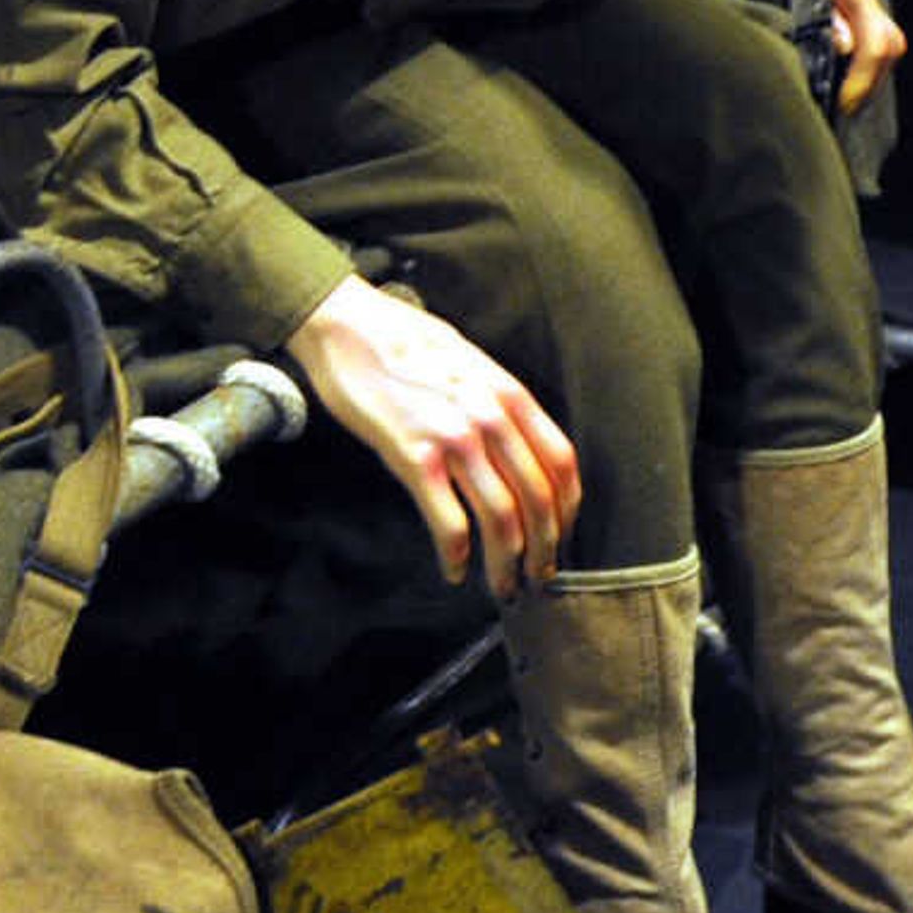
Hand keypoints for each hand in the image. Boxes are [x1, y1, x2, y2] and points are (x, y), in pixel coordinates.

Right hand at [281, 275, 581, 597]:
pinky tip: (453, 570)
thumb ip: (498, 404)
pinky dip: (457, 556)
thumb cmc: (402, 343)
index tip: (560, 538)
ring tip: (502, 588)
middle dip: (543, 550)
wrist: (346, 324)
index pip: (561, 464)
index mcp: (509, 394)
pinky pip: (449, 522)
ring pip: (501, 520)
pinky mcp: (413, 456)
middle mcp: (491, 418)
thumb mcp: (469, 363)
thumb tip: (519, 450)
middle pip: (538, 500)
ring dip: (506, 565)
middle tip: (537, 580)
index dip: (566, 511)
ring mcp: (454, 438)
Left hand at [745, 0, 904, 118]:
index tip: (842, 102)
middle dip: (869, 84)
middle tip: (842, 108)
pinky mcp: (852, 9)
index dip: (861, 78)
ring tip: (842, 100)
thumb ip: (818, 10)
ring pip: (884, 47)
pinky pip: (870, 42)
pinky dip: (861, 66)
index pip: (874, 43)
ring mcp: (861, 3)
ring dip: (867, 77)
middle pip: (888, 49)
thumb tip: (844, 46)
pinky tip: (841, 80)